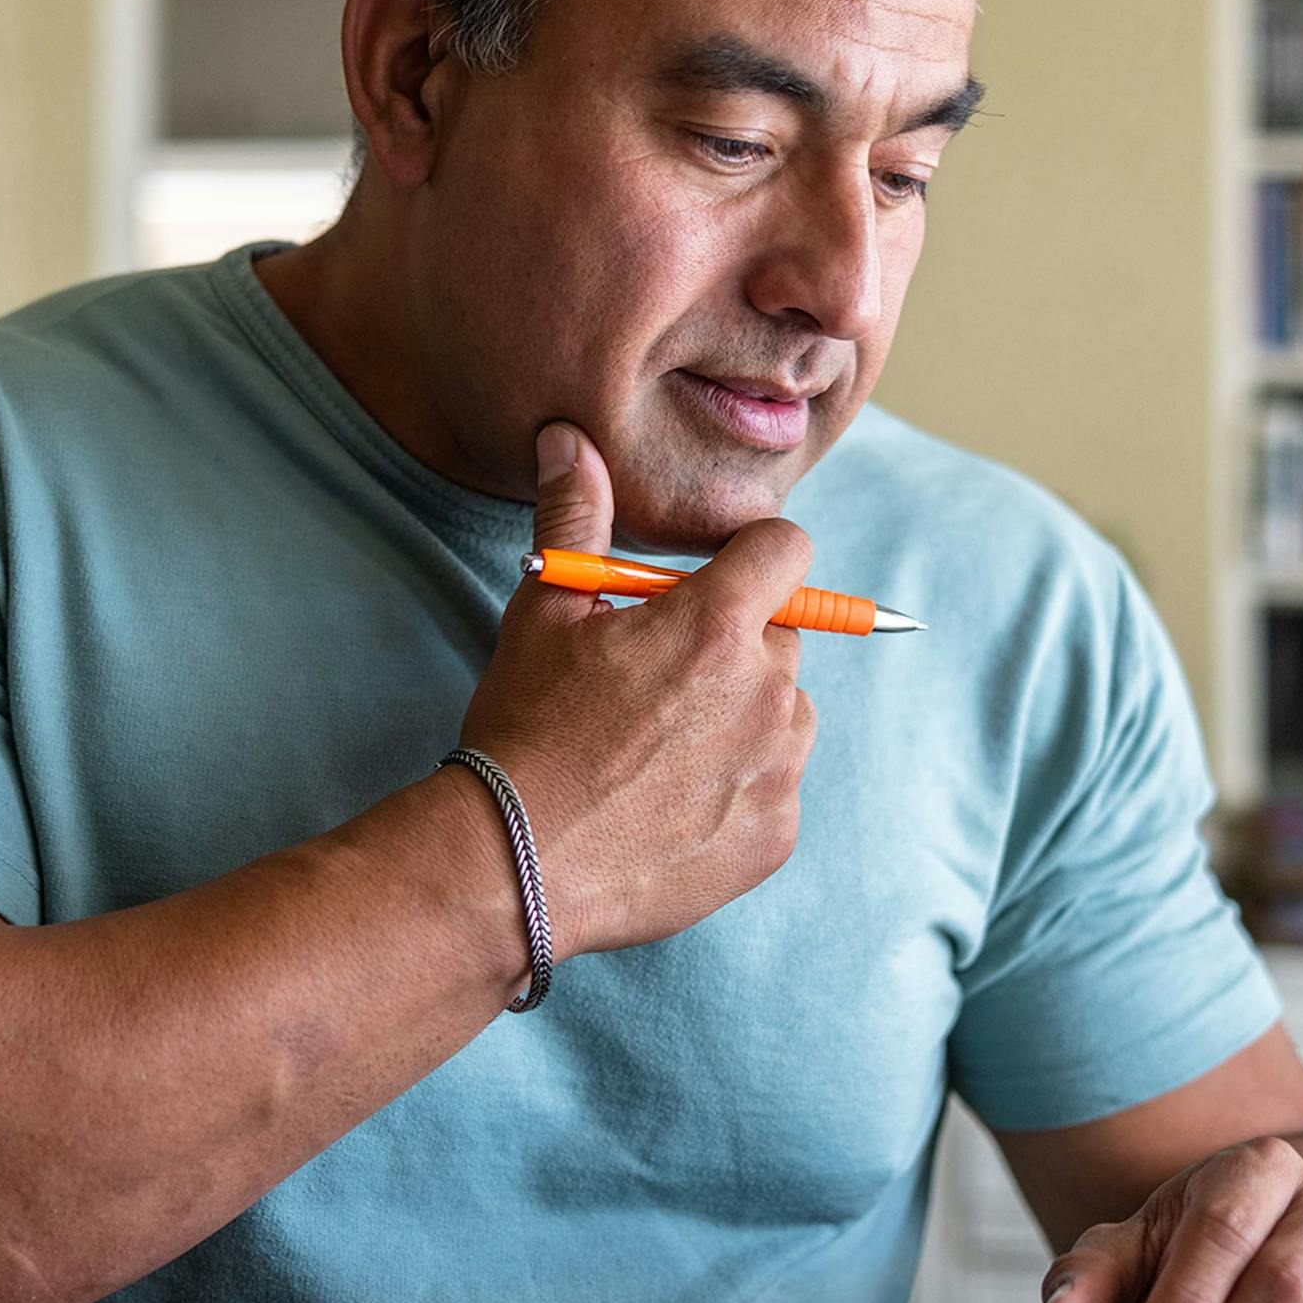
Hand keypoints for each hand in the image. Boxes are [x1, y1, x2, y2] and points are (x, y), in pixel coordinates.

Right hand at [453, 421, 816, 958]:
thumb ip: (575, 518)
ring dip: (742, 717)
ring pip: (785, 714)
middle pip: (782, 635)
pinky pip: (776, 787)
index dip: (750, 558)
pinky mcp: (776, 835)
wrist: (515, 863)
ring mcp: (778, 770)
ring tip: (659, 750)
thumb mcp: (542, 613)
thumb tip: (570, 440)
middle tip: (656, 682)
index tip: (711, 583)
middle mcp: (766, 692)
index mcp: (715, 626)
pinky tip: (669, 804)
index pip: (787, 550)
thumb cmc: (525, 729)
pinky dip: (738, 789)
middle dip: (733, 645)